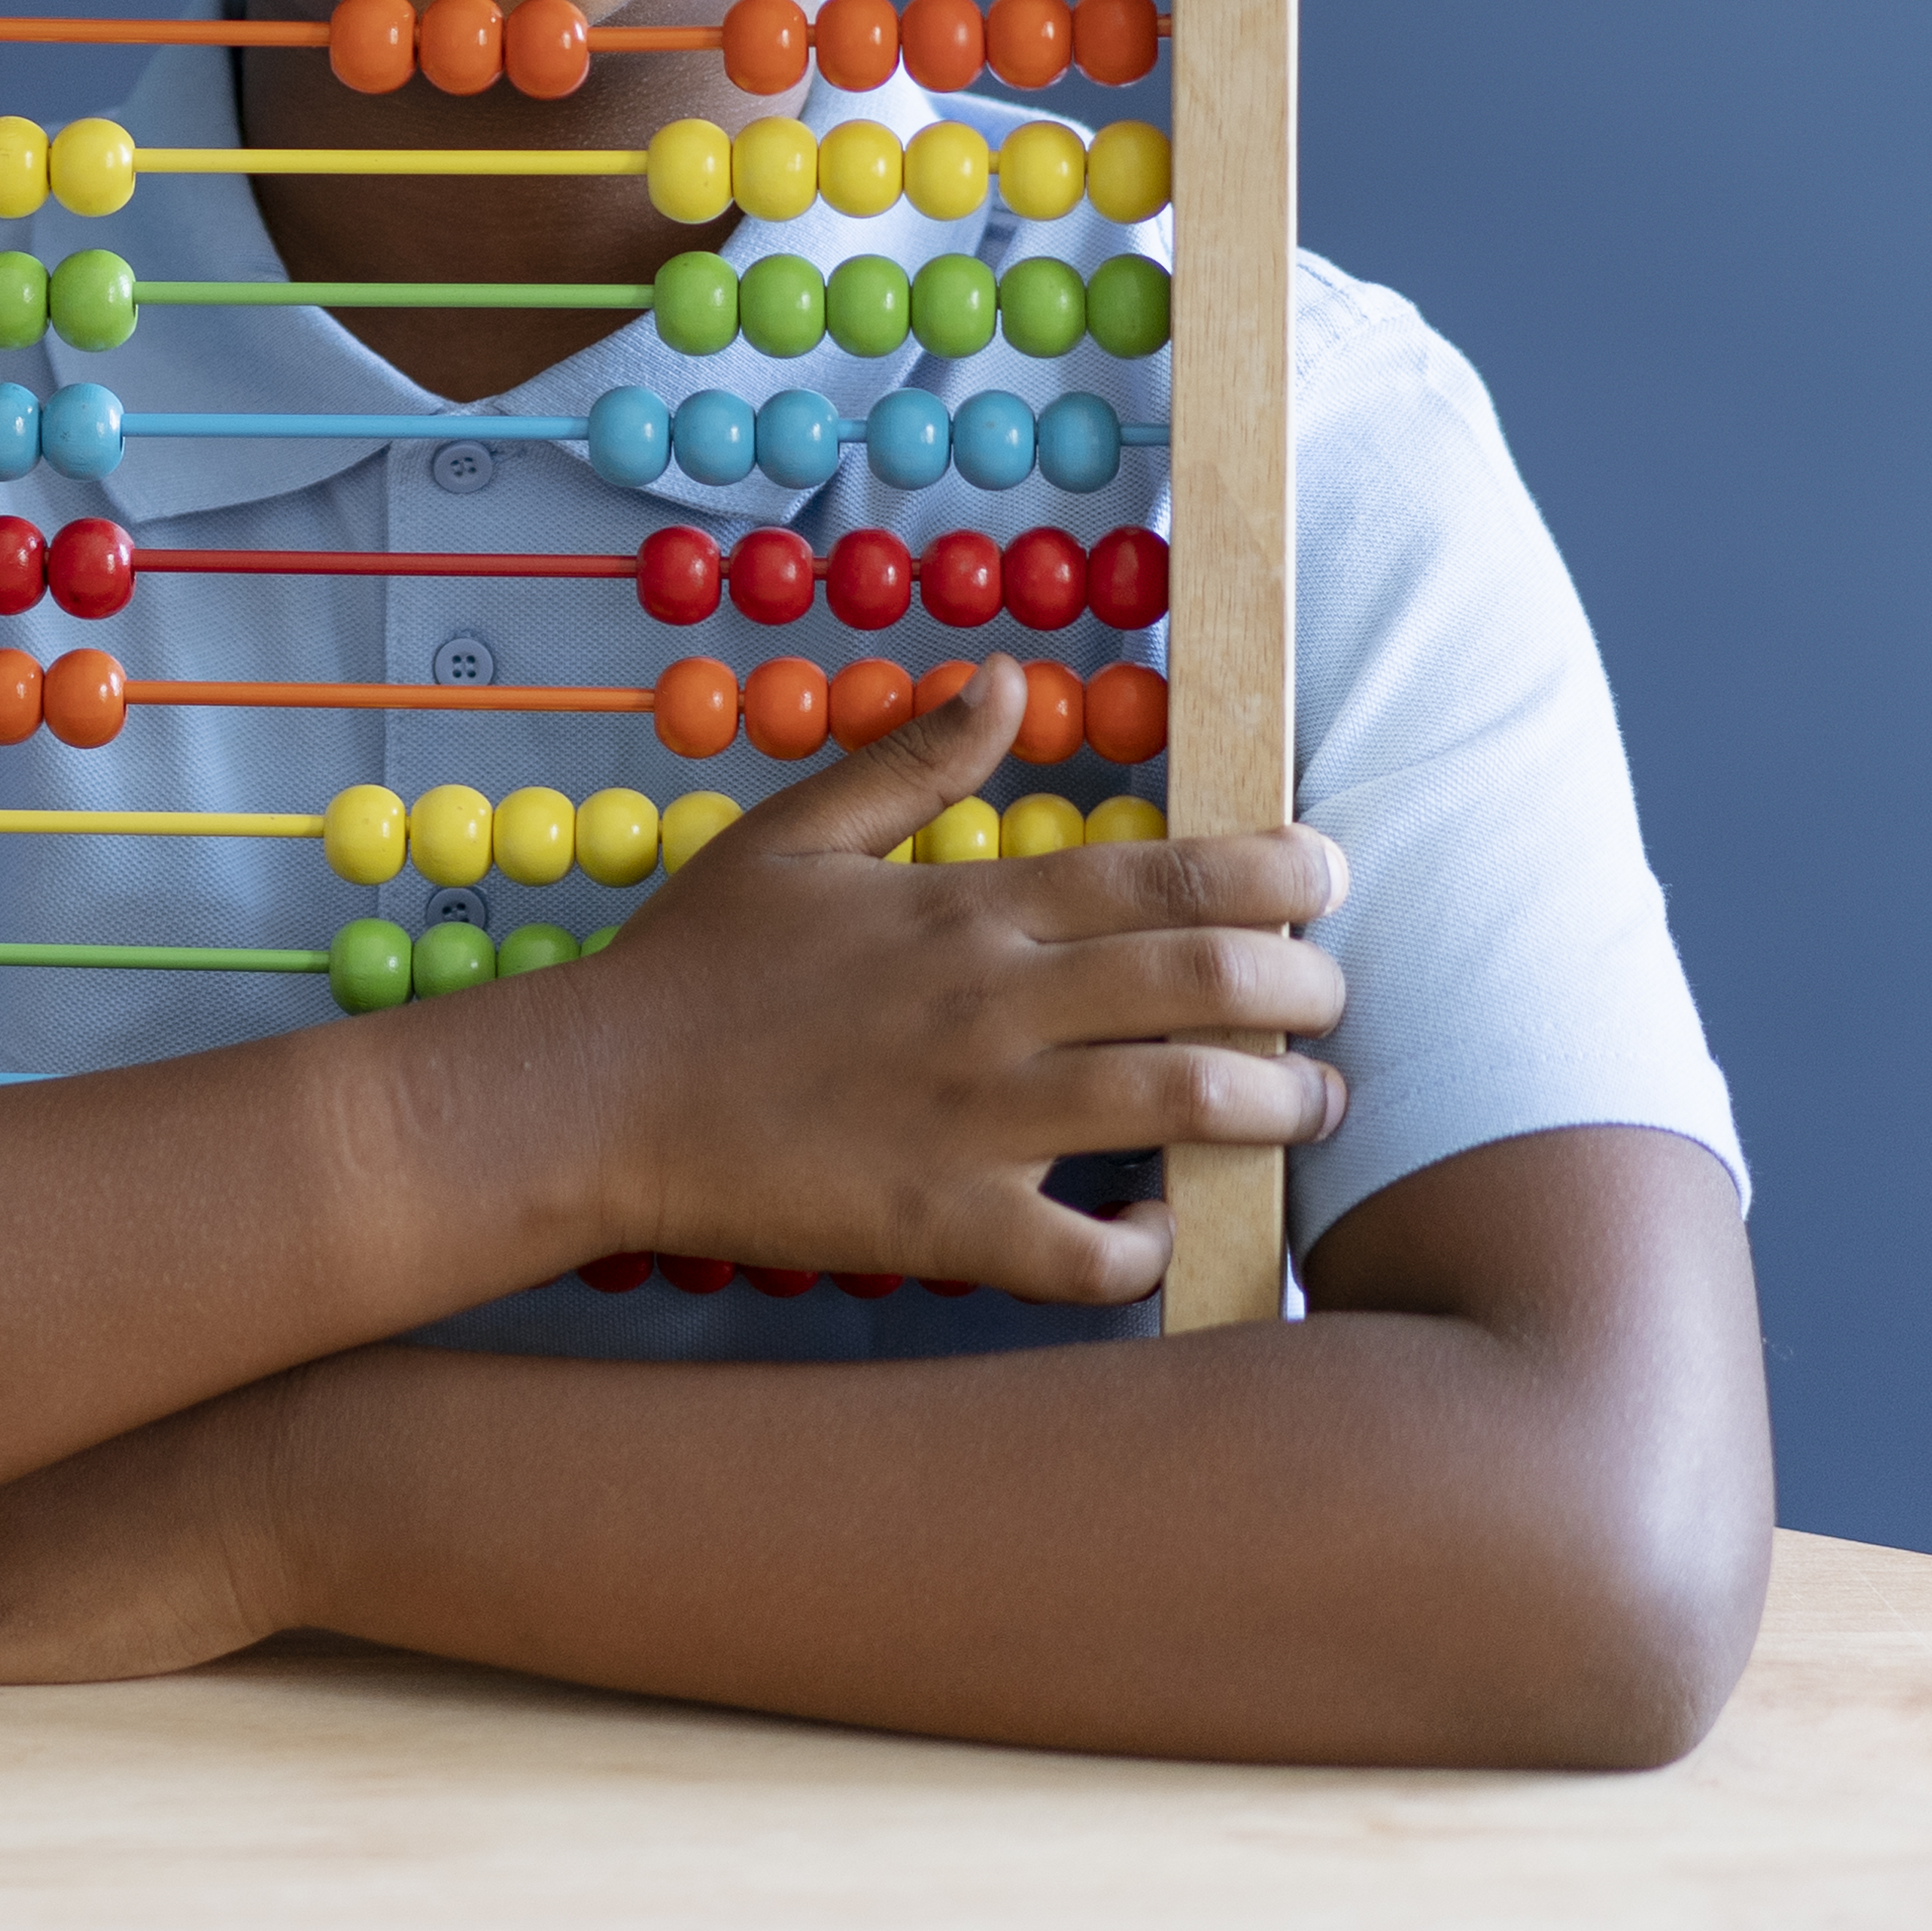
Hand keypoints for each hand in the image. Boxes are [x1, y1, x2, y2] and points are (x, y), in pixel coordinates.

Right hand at [555, 660, 1352, 1303]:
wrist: (597, 1097)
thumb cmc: (692, 966)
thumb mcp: (793, 833)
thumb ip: (911, 761)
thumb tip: (1005, 679)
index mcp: (966, 908)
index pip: (1163, 872)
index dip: (1272, 872)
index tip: (1329, 877)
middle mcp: (993, 1005)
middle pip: (1206, 980)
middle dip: (1305, 988)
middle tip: (1333, 1003)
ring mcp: (977, 1119)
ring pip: (1182, 1103)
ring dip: (1276, 1106)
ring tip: (1313, 1108)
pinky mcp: (947, 1222)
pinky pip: (1089, 1251)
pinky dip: (1151, 1243)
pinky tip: (1168, 1226)